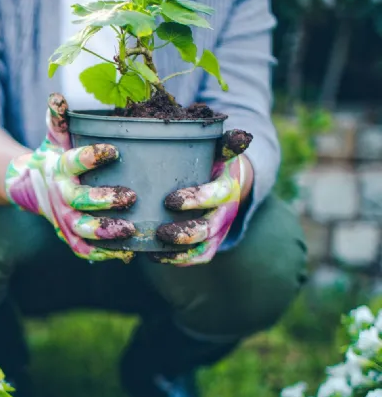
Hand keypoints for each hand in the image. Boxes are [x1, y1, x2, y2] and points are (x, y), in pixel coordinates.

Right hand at [4, 93, 136, 262]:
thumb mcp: (55, 137)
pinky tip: (127, 253)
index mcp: (60, 168)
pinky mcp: (70, 236)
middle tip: (130, 196)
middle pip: (80, 201)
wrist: (31, 187)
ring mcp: (65, 219)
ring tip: (131, 228)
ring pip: (83, 229)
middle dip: (104, 200)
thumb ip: (59, 119)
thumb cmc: (55, 157)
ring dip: (106, 231)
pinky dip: (104, 254)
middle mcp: (61, 196)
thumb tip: (57, 96)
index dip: (93, 157)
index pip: (75, 162)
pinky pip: (85, 249)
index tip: (114, 150)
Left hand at [152, 130, 252, 265]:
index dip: (195, 200)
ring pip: (203, 248)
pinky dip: (177, 261)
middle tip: (160, 232)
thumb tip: (242, 135)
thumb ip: (225, 143)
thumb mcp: (220, 149)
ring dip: (180, 252)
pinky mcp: (210, 243)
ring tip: (155, 249)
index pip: (216, 195)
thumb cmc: (214, 161)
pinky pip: (198, 257)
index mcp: (227, 186)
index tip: (169, 201)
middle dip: (185, 233)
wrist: (229, 180)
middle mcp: (225, 211)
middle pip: (209, 229)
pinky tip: (154, 256)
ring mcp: (218, 230)